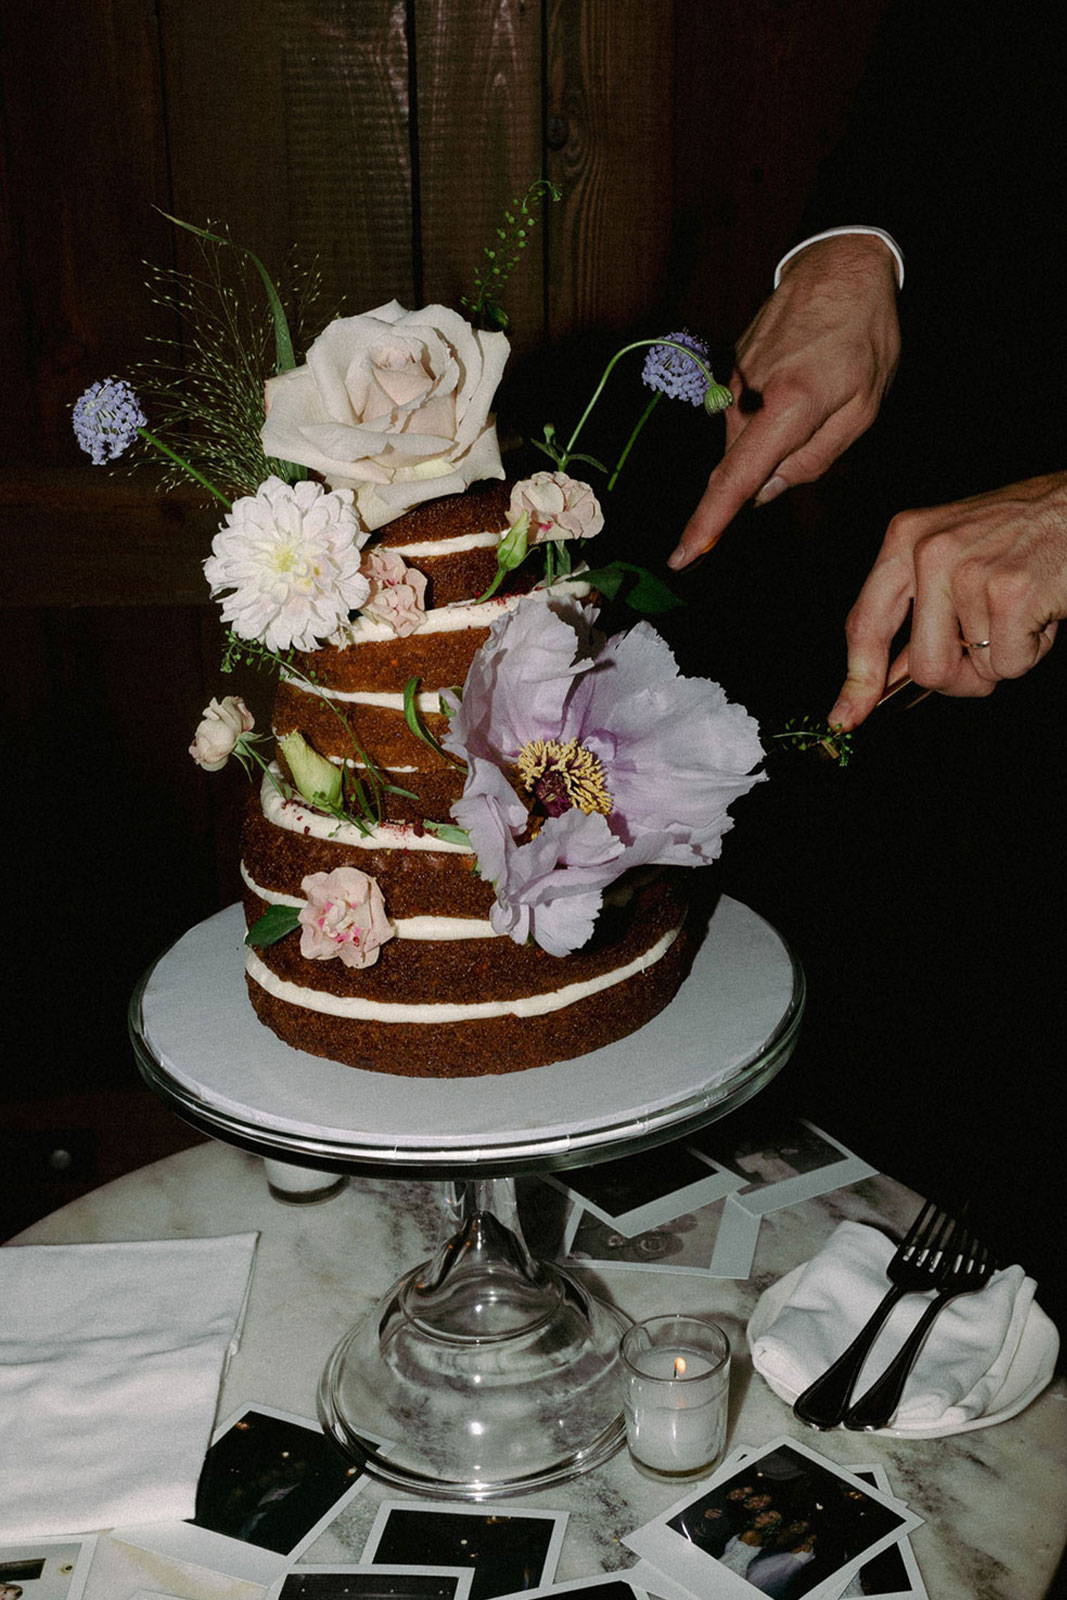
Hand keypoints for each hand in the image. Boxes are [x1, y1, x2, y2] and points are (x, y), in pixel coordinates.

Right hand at [668, 234, 899, 568]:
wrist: (841, 263)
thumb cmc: (864, 336)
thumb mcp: (862, 408)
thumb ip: (815, 458)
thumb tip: (767, 491)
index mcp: (788, 405)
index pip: (736, 478)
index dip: (710, 521)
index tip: (685, 555)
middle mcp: (750, 392)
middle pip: (743, 461)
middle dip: (770, 466)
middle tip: (821, 423)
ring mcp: (736, 375)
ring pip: (744, 436)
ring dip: (772, 434)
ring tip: (816, 390)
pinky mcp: (732, 363)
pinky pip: (743, 408)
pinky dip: (766, 411)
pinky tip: (799, 377)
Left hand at [829, 473, 1066, 728]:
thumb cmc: (1024, 533)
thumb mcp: (955, 554)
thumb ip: (917, 612)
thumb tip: (890, 678)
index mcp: (905, 538)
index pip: (865, 624)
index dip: (857, 681)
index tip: (845, 719)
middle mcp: (929, 550)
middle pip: (924, 668)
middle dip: (960, 678)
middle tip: (989, 652)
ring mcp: (969, 570)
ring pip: (975, 670)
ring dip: (1005, 655)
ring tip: (1023, 609)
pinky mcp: (1010, 591)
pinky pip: (1009, 664)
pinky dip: (1033, 651)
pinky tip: (1043, 610)